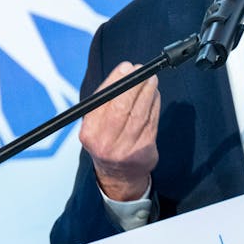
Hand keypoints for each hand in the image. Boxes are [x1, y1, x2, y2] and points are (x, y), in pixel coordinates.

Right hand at [79, 61, 159, 200]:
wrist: (117, 176)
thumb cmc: (106, 140)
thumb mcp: (96, 124)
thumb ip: (106, 101)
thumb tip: (125, 72)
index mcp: (89, 132)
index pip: (103, 101)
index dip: (116, 81)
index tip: (126, 67)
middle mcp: (105, 143)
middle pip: (122, 107)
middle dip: (134, 85)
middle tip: (141, 70)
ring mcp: (125, 150)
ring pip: (140, 114)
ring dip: (147, 93)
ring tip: (151, 80)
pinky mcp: (144, 153)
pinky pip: (151, 123)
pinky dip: (154, 105)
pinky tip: (154, 95)